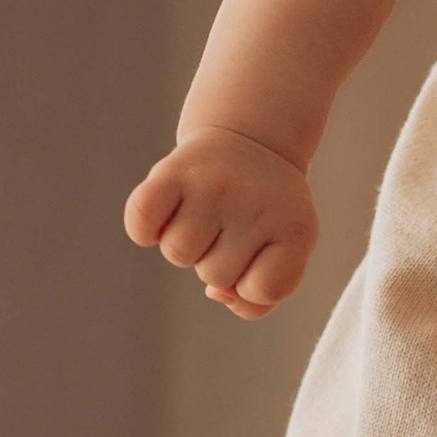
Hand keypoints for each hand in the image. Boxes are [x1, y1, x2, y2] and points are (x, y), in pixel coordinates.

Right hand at [125, 127, 316, 317]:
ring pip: (177, 254)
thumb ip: (261, 295)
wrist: (248, 141)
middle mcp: (256, 204)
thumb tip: (217, 294)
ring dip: (184, 244)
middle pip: (214, 277)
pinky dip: (145, 229)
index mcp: (295, 227)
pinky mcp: (172, 171)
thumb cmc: (264, 211)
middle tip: (227, 226)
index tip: (258, 254)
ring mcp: (213, 186)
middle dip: (215, 260)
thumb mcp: (285, 250)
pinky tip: (166, 213)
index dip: (251, 284)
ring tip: (202, 214)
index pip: (262, 291)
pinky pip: (141, 225)